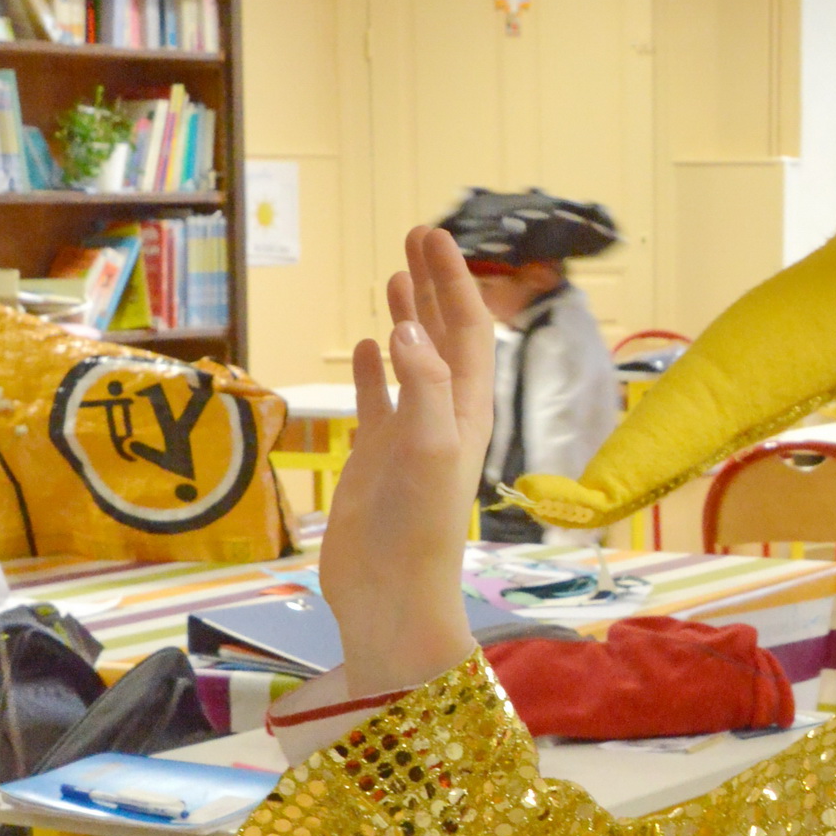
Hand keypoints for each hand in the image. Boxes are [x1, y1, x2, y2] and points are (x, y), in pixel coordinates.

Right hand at [316, 226, 495, 695]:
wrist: (390, 599)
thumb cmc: (418, 532)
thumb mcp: (428, 451)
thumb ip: (423, 386)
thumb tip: (403, 327)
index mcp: (467, 412)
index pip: (466, 332)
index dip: (453, 283)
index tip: (432, 237)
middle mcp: (443, 419)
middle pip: (442, 337)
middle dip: (432, 286)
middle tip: (416, 235)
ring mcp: (409, 439)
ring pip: (411, 364)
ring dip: (407, 320)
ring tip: (395, 277)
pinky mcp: (376, 462)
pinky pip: (378, 402)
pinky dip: (374, 370)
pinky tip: (367, 345)